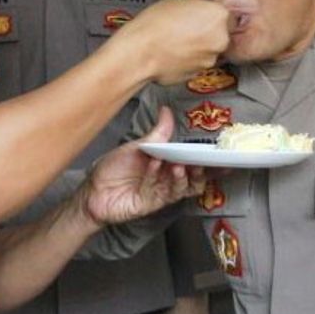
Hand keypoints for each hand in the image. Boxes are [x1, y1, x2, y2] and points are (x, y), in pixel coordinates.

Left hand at [77, 107, 209, 225]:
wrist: (93, 190)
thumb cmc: (113, 168)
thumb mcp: (136, 146)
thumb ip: (157, 133)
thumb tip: (166, 111)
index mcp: (168, 163)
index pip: (193, 161)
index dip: (209, 160)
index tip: (221, 154)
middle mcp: (167, 178)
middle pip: (194, 177)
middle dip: (202, 170)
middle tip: (203, 161)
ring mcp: (161, 191)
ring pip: (182, 187)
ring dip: (182, 175)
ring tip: (179, 165)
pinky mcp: (152, 202)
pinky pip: (161, 191)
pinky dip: (158, 176)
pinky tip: (156, 165)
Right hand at [110, 0, 228, 84]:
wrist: (140, 53)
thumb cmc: (153, 26)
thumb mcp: (178, 1)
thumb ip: (197, 7)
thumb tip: (198, 12)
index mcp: (219, 15)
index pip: (226, 13)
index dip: (211, 14)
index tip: (202, 14)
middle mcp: (220, 38)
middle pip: (221, 33)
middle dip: (207, 31)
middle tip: (188, 26)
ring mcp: (211, 58)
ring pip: (210, 49)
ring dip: (198, 45)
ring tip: (177, 39)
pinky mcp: (199, 73)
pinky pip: (198, 62)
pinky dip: (190, 58)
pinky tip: (175, 51)